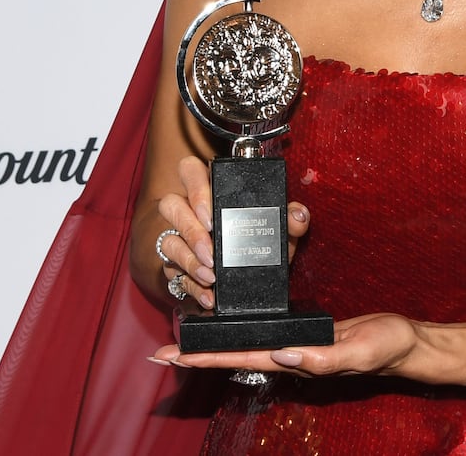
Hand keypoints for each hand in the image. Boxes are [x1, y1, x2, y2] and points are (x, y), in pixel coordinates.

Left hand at [150, 313, 420, 377]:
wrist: (404, 342)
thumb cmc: (384, 347)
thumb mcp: (358, 351)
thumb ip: (322, 357)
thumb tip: (281, 355)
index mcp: (296, 361)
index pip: (240, 360)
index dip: (205, 358)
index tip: (173, 356)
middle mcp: (288, 357)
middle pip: (233, 356)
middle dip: (196, 355)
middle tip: (159, 352)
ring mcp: (295, 347)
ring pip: (245, 347)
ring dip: (214, 346)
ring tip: (184, 342)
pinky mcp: (304, 335)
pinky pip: (265, 335)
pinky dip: (241, 334)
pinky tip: (231, 331)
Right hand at [155, 154, 310, 309]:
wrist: (246, 277)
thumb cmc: (258, 242)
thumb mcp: (277, 232)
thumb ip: (289, 221)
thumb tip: (298, 215)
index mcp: (212, 191)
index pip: (190, 171)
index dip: (195, 189)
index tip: (210, 215)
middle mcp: (189, 211)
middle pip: (171, 205)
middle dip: (190, 230)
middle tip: (211, 251)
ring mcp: (177, 238)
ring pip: (168, 240)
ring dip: (188, 260)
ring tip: (210, 275)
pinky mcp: (174, 266)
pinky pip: (173, 274)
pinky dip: (192, 286)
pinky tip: (208, 294)